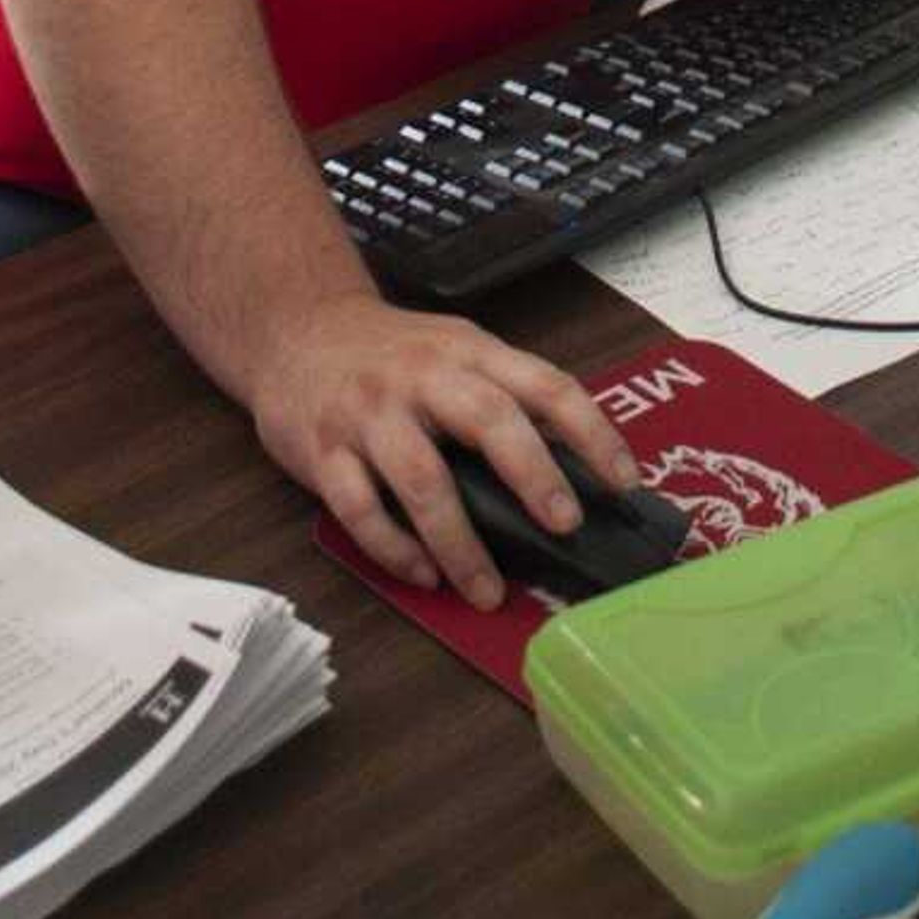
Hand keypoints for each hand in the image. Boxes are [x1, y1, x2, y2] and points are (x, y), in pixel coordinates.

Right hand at [243, 295, 638, 609]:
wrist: (295, 328)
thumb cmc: (390, 353)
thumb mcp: (455, 350)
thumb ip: (505, 395)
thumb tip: (577, 468)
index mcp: (468, 351)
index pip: (545, 384)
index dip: (591, 433)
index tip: (623, 482)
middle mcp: (422, 376)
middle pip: (487, 420)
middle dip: (533, 475)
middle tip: (563, 525)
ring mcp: (370, 414)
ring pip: (423, 480)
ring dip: (460, 543)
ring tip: (487, 591)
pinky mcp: (323, 450)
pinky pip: (361, 509)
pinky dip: (395, 550)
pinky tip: (423, 574)